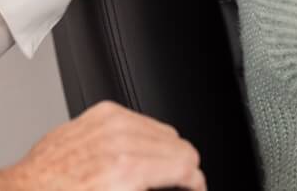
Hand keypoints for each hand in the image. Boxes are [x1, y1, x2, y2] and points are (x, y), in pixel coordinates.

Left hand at [0, 101, 204, 190]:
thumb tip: (178, 186)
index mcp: (127, 168)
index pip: (188, 164)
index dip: (195, 183)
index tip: (193, 189)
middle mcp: (120, 140)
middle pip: (181, 146)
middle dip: (182, 169)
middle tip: (174, 186)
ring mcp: (110, 122)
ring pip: (164, 131)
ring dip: (165, 154)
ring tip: (153, 174)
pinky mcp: (101, 113)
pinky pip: (141, 121)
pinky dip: (145, 139)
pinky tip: (135, 156)